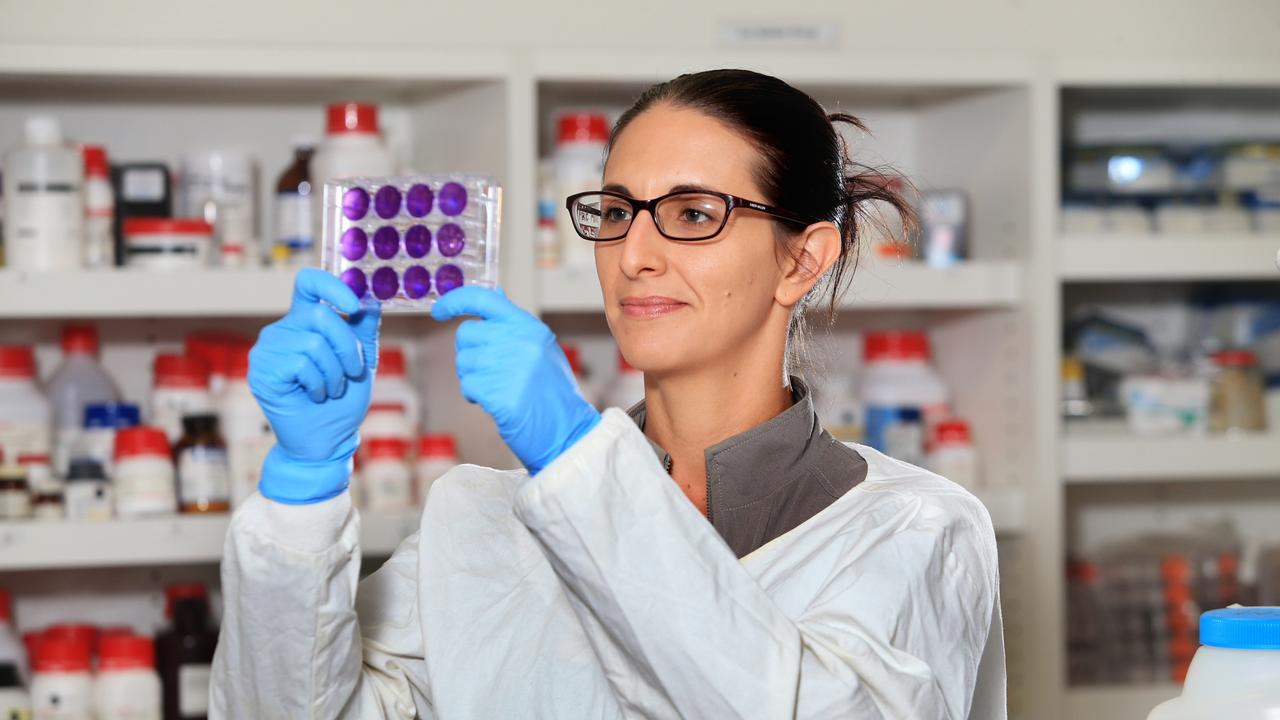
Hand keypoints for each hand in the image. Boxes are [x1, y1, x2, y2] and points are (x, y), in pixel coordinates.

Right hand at [249, 268, 380, 502]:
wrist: (327, 439)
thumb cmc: (342, 401)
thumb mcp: (361, 360)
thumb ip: (364, 329)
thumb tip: (372, 299)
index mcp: (304, 321)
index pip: (309, 283)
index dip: (332, 285)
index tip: (354, 306)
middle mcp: (283, 329)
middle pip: (321, 315)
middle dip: (347, 347)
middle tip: (352, 372)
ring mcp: (268, 348)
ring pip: (313, 342)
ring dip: (334, 372)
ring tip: (331, 389)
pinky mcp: (261, 369)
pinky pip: (301, 364)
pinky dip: (318, 384)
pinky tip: (314, 396)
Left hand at [432, 287, 599, 474]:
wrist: (569, 431)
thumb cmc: (554, 393)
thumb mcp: (542, 348)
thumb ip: (515, 324)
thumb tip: (493, 295)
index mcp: (530, 327)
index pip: (483, 299)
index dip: (455, 300)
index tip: (439, 310)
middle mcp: (520, 341)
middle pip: (467, 334)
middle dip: (469, 354)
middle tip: (489, 371)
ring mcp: (509, 366)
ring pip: (464, 362)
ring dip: (473, 378)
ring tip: (499, 389)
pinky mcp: (500, 393)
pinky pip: (468, 386)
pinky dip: (475, 396)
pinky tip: (496, 403)